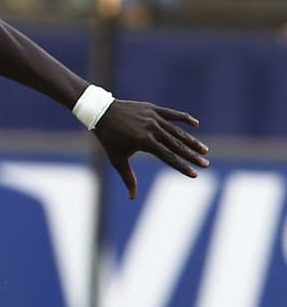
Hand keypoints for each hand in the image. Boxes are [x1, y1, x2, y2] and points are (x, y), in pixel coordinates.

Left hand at [93, 100, 209, 198]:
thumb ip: (128, 177)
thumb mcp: (117, 159)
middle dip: (192, 155)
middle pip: (177, 144)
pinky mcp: (153, 109)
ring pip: (177, 131)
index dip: (182, 166)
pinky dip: (184, 118)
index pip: (168, 157)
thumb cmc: (109, 139)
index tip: (195, 174)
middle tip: (206, 163)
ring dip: (191, 140)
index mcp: (144, 142)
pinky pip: (172, 114)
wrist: (101, 112)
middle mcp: (152, 129)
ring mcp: (153, 118)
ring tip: (204, 150)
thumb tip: (132, 197)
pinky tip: (196, 124)